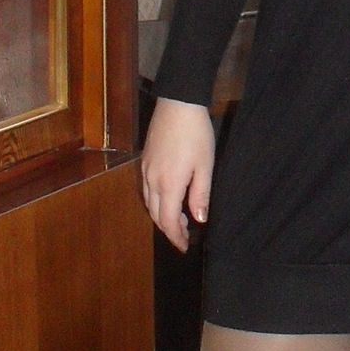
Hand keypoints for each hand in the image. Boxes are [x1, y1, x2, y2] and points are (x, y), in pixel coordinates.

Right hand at [141, 97, 215, 251]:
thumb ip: (200, 194)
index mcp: (168, 184)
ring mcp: (145, 169)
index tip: (184, 247)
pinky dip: (156, 201)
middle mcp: (151, 180)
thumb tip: (199, 219)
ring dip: (162, 215)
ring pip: (149, 202)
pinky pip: (146, 189)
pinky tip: (168, 198)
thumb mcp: (205, 165)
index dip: (176, 237)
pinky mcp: (144, 160)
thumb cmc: (196, 134)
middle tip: (184, 236)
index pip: (168, 220)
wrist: (178, 103)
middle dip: (169, 229)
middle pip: (156, 214)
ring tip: (180, 219)